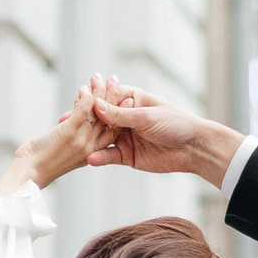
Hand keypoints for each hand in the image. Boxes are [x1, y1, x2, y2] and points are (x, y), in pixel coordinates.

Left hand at [0, 77, 121, 193]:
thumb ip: (73, 139)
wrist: (30, 172)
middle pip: (109, 119)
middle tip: (115, 80)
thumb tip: (70, 123)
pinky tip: (85, 89)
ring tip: (99, 78)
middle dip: (114, 97)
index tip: (125, 98)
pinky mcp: (69, 133)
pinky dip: (85, 98)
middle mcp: (90, 146)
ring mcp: (81, 139)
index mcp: (92, 152)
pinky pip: (83, 112)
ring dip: (99, 92)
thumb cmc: (41, 163)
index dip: (120, 113)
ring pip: (97, 113)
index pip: (113, 131)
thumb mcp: (64, 152)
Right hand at [86, 83, 243, 184]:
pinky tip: (90, 159)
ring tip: (73, 142)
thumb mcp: (146, 116)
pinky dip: (100, 158)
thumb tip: (96, 106)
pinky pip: (110, 156)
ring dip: (87, 140)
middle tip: (64, 122)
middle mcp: (125, 118)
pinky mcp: (127, 156)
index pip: (106, 98)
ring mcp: (125, 137)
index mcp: (130, 100)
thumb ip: (121, 114)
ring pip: (101, 138)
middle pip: (99, 119)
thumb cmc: (175, 123)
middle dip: (83, 121)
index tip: (76, 99)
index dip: (91, 99)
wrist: (194, 148)